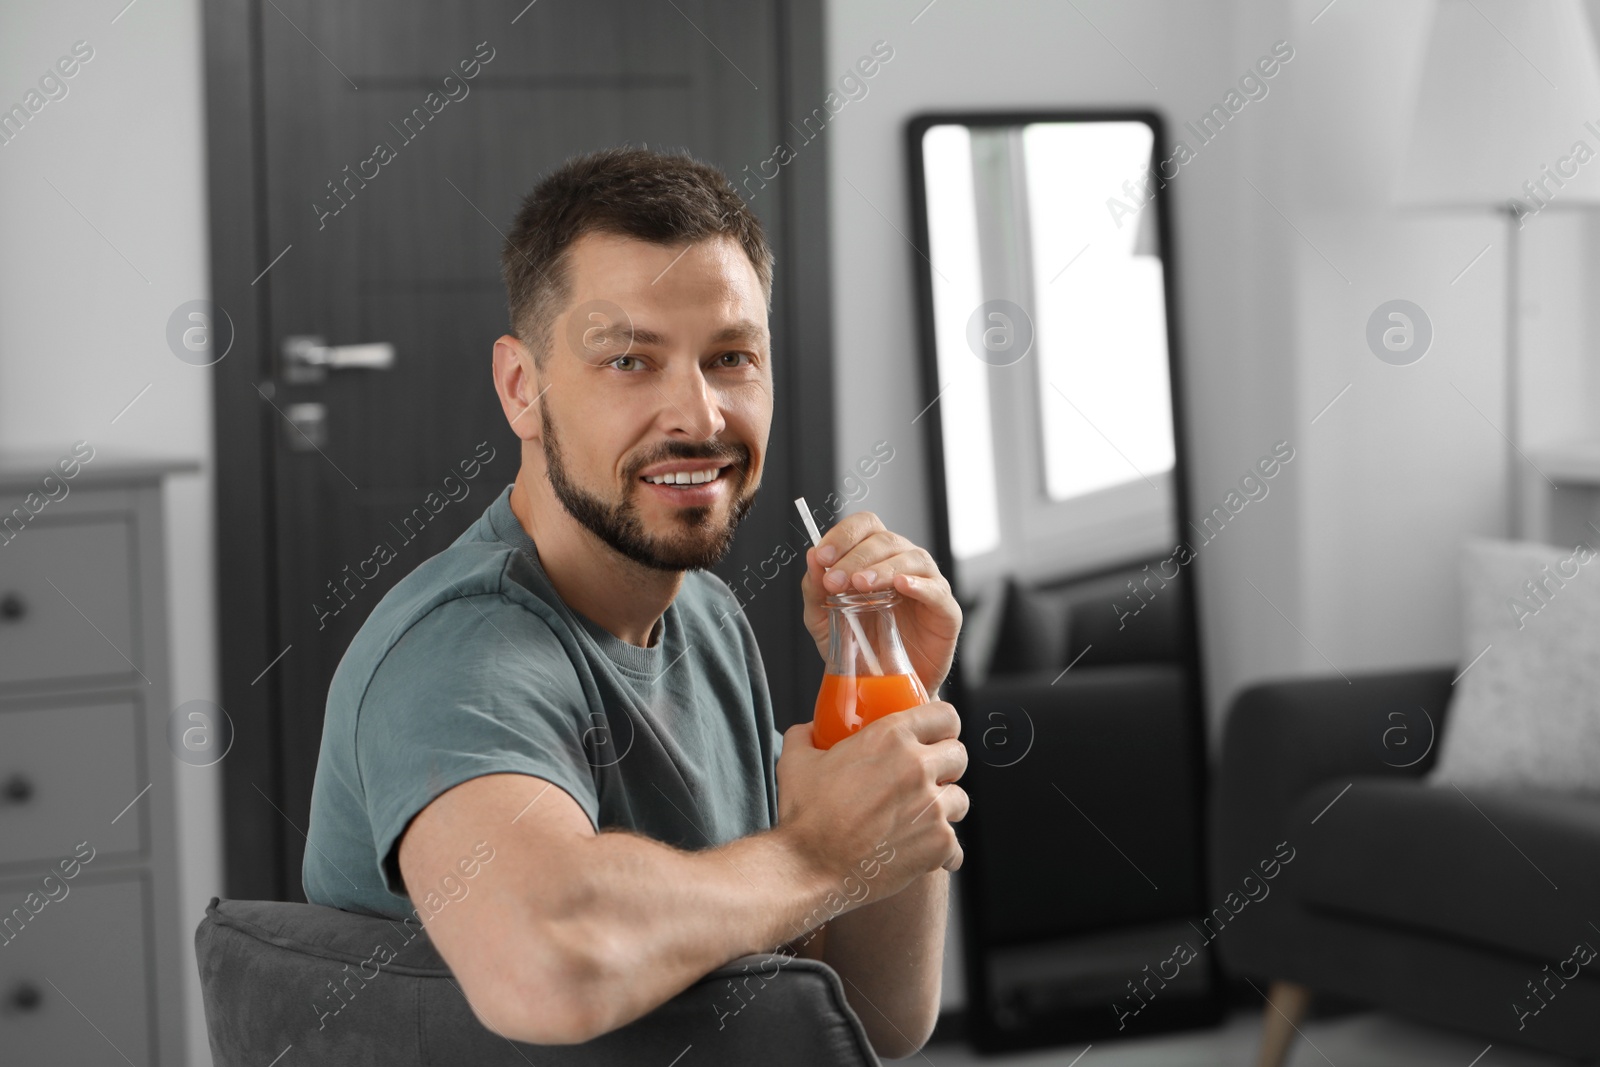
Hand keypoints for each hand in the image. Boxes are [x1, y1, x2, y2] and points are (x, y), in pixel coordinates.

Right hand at [776, 702, 968, 894]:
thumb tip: (812, 729)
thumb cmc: (805, 816)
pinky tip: (919, 852)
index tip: (936, 737)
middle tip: (926, 780)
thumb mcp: (796, 762)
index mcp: (890, 737)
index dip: (943, 727)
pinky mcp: (939, 843)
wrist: (810, 868)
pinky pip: (955, 845)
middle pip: (959, 755)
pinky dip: (941, 851)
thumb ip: (806, 735)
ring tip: (919, 819)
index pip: (945, 716)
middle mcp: (917, 767)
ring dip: (944, 808)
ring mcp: (932, 806)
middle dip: (946, 767)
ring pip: (960, 799)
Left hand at [800, 511, 961, 696]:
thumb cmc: (858, 648)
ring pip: (912, 558)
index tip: (822, 556)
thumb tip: (811, 557)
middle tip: (835, 581)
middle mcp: (902, 563)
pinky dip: (919, 584)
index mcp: (874, 558)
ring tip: (860, 585)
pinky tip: (901, 586)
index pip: (864, 526)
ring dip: (882, 568)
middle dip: (855, 557)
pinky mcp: (945, 610)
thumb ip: (815, 590)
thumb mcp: (823, 620)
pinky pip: (936, 590)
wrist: (882, 688)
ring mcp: (927, 584)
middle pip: (885, 539)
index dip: (843, 535)